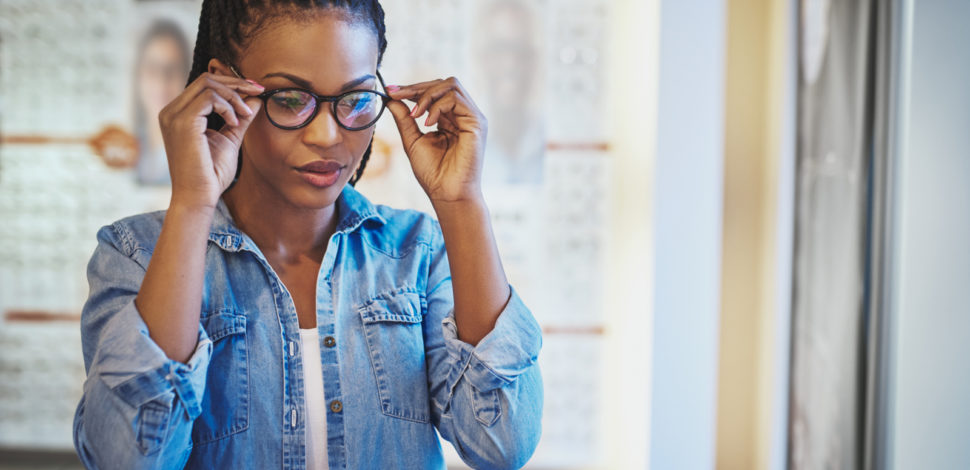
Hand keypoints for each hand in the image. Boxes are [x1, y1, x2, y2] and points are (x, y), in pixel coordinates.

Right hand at [158, 71, 263, 208]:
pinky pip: (210, 99)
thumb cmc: (211, 173)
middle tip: (259, 90)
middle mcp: (171, 111)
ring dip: (234, 96)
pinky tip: (234, 123)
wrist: (198, 196)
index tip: (256, 90)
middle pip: (206, 79)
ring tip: (246, 115)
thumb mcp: (230, 139)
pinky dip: (228, 107)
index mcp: (178, 114)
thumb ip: (240, 118)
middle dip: (236, 82)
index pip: (204, 85)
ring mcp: (174, 115)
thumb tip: (255, 98)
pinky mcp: (182, 122)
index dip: (232, 83)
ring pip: (208, 84)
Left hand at [386, 77, 486, 203]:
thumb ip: (404, 119)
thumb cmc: (433, 174)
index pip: (435, 92)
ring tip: (415, 115)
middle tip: (397, 95)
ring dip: (427, 95)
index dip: (412, 88)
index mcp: (450, 119)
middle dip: (417, 87)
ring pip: (451, 86)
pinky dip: (437, 106)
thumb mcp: (413, 141)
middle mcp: (463, 115)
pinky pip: (456, 99)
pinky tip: (427, 123)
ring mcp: (472, 118)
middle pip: (444, 83)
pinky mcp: (477, 122)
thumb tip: (390, 98)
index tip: (391, 90)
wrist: (447, 194)